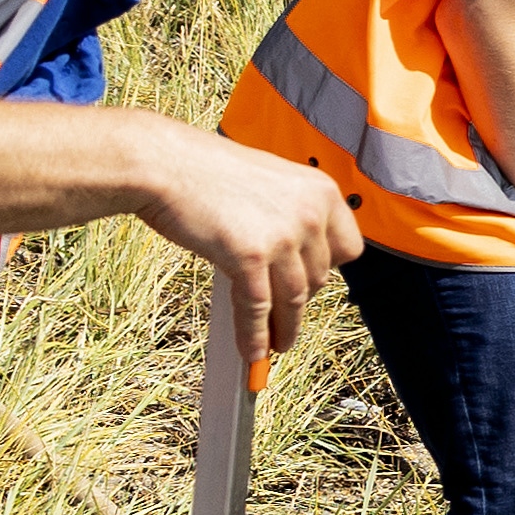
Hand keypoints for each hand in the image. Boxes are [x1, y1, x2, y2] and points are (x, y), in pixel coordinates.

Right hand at [136, 120, 364, 358]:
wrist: (166, 163)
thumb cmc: (208, 171)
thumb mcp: (271, 182)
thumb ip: (291, 214)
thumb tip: (295, 257)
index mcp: (321, 191)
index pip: (349, 248)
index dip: (329, 271)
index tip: (314, 284)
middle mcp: (310, 213)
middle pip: (320, 278)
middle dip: (301, 301)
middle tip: (285, 317)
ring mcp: (283, 236)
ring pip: (294, 299)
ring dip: (284, 329)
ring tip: (277, 345)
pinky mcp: (250, 256)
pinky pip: (259, 307)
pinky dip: (256, 335)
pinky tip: (254, 351)